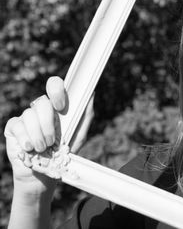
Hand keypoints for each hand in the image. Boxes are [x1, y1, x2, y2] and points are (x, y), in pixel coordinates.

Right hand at [4, 76, 93, 195]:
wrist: (44, 174)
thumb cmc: (63, 153)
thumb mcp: (79, 134)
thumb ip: (85, 114)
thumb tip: (91, 93)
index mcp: (57, 107)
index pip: (54, 85)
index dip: (56, 91)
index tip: (61, 107)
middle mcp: (41, 109)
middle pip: (41, 102)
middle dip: (48, 123)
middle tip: (52, 141)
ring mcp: (26, 117)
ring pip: (29, 115)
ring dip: (38, 135)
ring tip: (43, 149)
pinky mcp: (14, 127)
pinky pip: (17, 125)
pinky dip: (26, 139)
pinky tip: (29, 148)